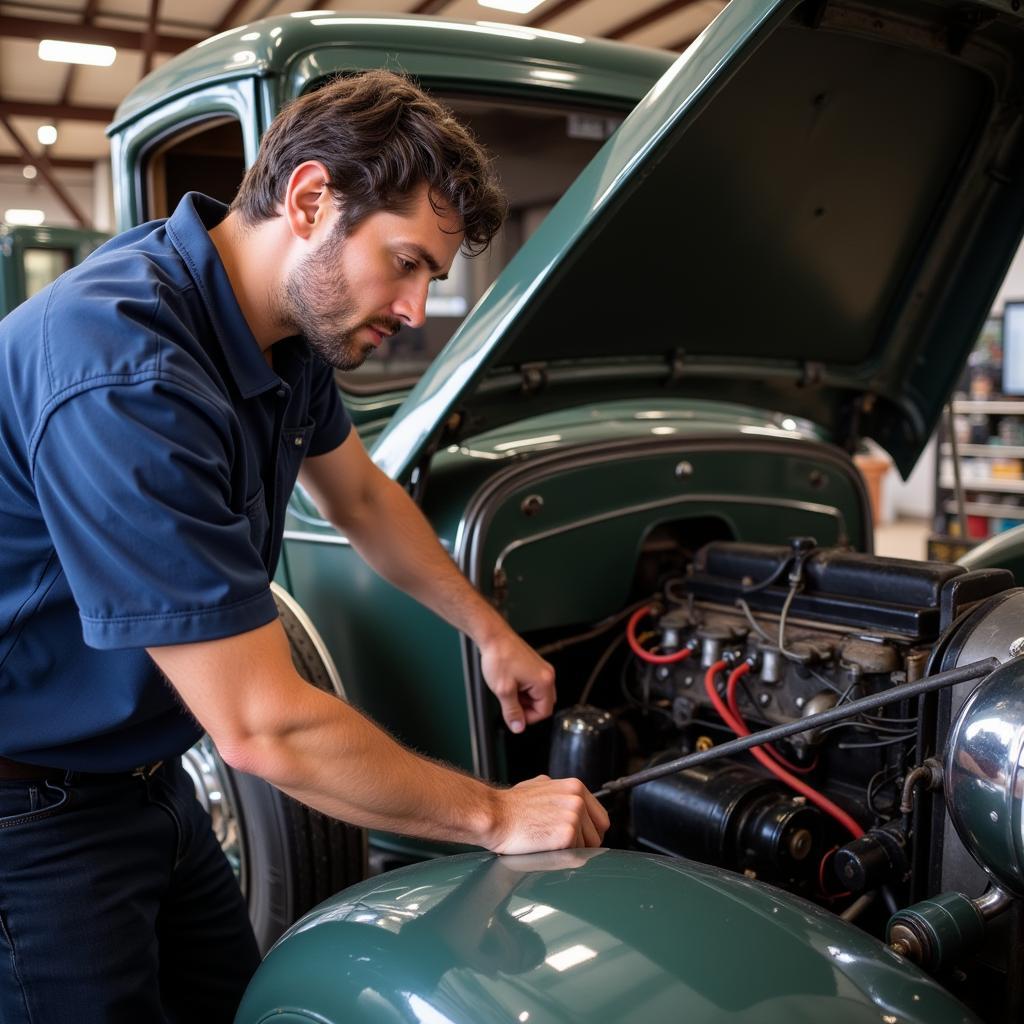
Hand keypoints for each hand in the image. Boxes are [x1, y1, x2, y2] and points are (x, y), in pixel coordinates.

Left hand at [479, 628, 555, 733]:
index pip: (545, 711)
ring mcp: (541, 669)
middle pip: (543, 704)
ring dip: (523, 699)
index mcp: (544, 681)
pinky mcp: (534, 666)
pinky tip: (510, 683)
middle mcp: (547, 674)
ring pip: (537, 695)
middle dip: (527, 708)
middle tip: (510, 703)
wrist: (494, 637)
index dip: (528, 718)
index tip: (515, 717)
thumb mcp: (503, 690)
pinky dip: (522, 689)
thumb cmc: (499, 657)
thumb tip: (518, 726)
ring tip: (508, 690)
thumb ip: (512, 711)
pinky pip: (533, 685)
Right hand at [486, 775, 609, 854]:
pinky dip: (564, 857)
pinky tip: (547, 850)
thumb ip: (560, 793)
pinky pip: (577, 855)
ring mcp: (574, 816)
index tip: (581, 839)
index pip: (601, 817)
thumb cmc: (510, 805)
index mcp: (574, 787)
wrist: (494, 815)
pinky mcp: (567, 835)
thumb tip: (569, 801)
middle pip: (598, 834)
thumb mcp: (540, 786)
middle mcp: (577, 800)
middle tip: (565, 847)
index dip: (591, 832)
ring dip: (572, 851)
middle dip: (585, 843)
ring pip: (588, 847)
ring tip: (550, 845)